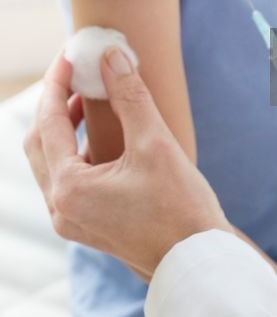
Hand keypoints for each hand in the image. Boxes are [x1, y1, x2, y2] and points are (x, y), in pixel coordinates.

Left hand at [24, 50, 230, 281]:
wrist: (197, 260)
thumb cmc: (179, 206)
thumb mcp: (154, 143)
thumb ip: (129, 96)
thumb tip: (112, 57)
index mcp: (69, 189)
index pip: (48, 123)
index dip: (57, 83)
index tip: (71, 55)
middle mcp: (61, 208)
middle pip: (39, 144)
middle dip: (54, 104)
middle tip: (76, 74)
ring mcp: (72, 221)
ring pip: (51, 163)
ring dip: (64, 127)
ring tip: (89, 98)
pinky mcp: (87, 225)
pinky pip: (66, 179)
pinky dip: (75, 150)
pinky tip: (102, 135)